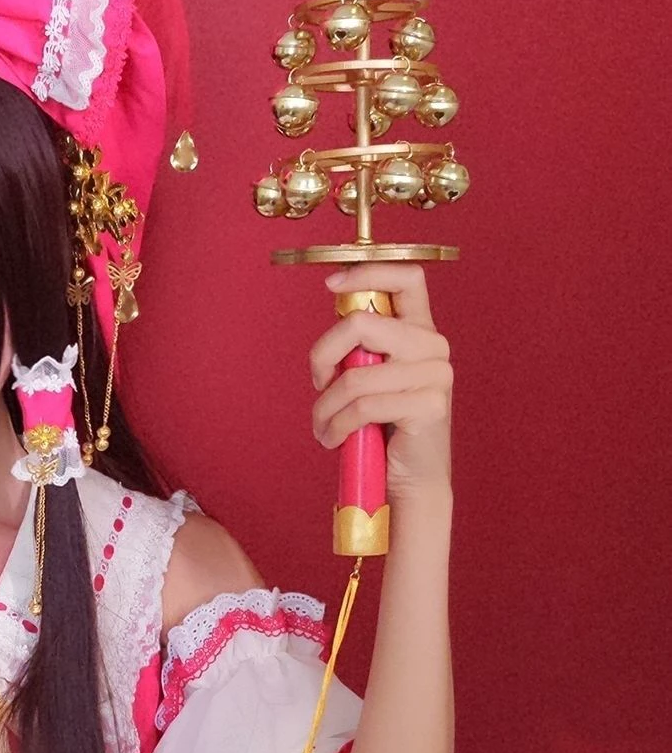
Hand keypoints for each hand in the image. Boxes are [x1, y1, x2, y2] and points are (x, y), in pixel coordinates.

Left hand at [308, 263, 452, 502]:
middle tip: (316, 385)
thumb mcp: (371, 376)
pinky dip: (337, 426)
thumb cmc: (384, 429)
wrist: (410, 481)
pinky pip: (363, 407)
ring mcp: (435, 375)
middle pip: (362, 323)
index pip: (407, 277)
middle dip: (322, 355)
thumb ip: (362, 345)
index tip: (331, 285)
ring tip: (322, 427)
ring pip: (355, 375)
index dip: (367, 271)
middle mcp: (434, 346)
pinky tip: (333, 439)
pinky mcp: (429, 406)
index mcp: (420, 331)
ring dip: (324, 407)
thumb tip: (337, 304)